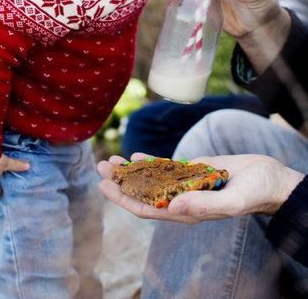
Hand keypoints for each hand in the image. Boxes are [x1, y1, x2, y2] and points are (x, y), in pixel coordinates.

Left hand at [97, 153, 303, 223]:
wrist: (269, 179)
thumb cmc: (254, 192)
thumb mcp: (231, 200)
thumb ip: (204, 205)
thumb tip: (172, 208)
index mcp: (187, 213)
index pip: (147, 209)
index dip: (124, 199)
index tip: (105, 187)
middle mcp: (182, 201)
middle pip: (143, 194)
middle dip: (120, 182)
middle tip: (100, 166)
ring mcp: (185, 186)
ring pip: (151, 180)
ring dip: (130, 171)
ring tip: (110, 160)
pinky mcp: (192, 172)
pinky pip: (165, 169)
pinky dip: (150, 163)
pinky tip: (135, 156)